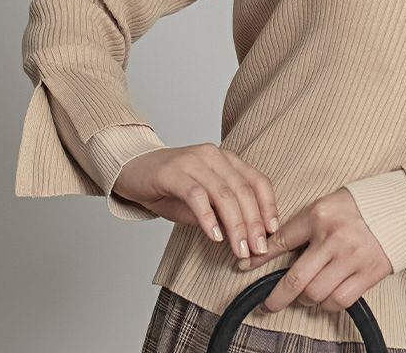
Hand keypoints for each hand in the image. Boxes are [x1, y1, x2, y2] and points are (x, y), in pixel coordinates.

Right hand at [112, 143, 279, 261]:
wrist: (132, 169)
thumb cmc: (168, 186)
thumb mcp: (201, 201)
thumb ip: (221, 213)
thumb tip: (245, 237)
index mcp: (226, 159)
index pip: (257, 180)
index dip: (268, 206)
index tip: (274, 232)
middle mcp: (213, 156)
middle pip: (243, 190)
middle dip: (254, 222)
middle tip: (258, 249)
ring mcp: (194, 161)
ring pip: (224, 193)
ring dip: (235, 224)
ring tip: (239, 249)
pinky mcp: (174, 172)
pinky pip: (197, 195)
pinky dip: (208, 218)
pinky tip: (214, 236)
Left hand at [235, 187, 393, 313]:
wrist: (400, 207)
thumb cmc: (359, 206)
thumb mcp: (326, 206)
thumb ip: (302, 226)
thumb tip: (271, 245)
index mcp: (320, 215)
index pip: (282, 240)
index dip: (260, 257)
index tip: (244, 266)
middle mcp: (334, 238)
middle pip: (296, 279)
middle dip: (277, 297)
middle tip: (270, 304)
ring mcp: (352, 257)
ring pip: (316, 294)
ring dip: (306, 300)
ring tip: (304, 296)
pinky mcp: (369, 273)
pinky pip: (339, 300)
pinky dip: (328, 304)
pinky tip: (326, 297)